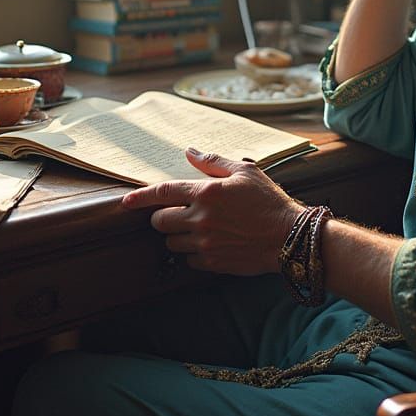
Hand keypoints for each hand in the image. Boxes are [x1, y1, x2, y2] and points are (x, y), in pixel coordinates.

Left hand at [121, 149, 304, 274]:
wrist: (289, 238)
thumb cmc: (269, 201)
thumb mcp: (245, 172)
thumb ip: (213, 162)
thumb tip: (189, 152)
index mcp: (206, 193)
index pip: (162, 192)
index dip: (140, 197)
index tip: (126, 201)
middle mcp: (200, 218)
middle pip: (160, 221)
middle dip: (163, 216)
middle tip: (179, 212)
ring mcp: (204, 243)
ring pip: (171, 241)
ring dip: (178, 234)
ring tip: (198, 228)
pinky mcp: (212, 262)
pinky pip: (188, 259)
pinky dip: (193, 252)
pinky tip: (210, 243)